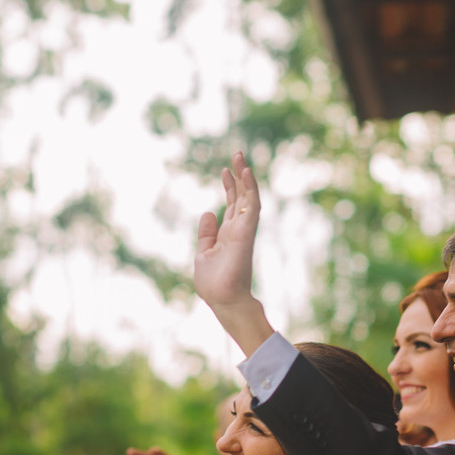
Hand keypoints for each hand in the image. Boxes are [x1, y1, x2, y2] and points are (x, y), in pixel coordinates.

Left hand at [193, 152, 272, 354]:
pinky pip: (251, 207)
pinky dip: (250, 189)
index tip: (225, 171)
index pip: (233, 205)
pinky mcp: (246, 233)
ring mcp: (244, 230)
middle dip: (239, 176)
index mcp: (229, 234)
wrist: (222, 299)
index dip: (230, 187)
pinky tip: (245, 173)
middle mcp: (239, 230)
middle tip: (237, 154)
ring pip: (249, 198)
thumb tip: (208, 213)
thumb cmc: (214, 283)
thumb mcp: (203, 253)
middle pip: (242, 197)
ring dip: (246, 178)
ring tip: (240, 158)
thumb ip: (206, 234)